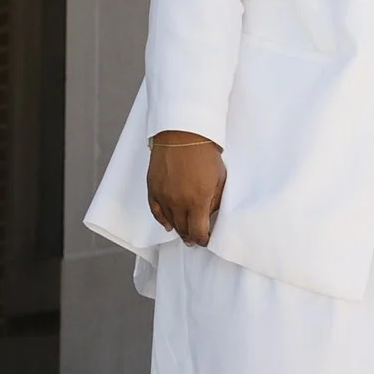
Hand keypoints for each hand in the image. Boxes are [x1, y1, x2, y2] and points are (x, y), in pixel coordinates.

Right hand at [147, 131, 226, 245]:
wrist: (183, 134)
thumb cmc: (204, 153)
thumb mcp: (219, 178)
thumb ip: (215, 200)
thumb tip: (211, 214)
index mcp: (198, 201)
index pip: (199, 232)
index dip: (203, 239)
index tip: (206, 239)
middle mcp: (178, 202)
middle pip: (183, 230)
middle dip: (191, 236)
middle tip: (195, 238)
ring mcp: (164, 196)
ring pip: (170, 222)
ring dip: (178, 229)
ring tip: (184, 233)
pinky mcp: (153, 188)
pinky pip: (156, 211)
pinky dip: (162, 220)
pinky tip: (168, 225)